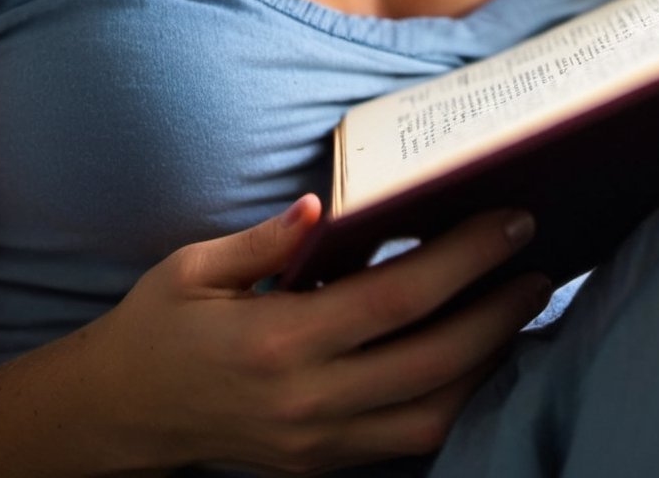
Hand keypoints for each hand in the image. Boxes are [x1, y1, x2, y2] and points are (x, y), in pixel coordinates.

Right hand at [92, 196, 549, 473]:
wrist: (119, 417)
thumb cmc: (158, 326)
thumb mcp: (193, 268)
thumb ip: (264, 240)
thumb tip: (324, 206)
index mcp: (277, 339)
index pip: (396, 299)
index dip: (464, 261)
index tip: (510, 222)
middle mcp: (307, 400)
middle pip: (432, 361)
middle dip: (498, 312)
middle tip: (540, 266)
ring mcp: (318, 442)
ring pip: (432, 416)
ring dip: (490, 364)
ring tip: (524, 311)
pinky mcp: (322, 465)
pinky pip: (407, 442)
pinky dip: (454, 401)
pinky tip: (479, 359)